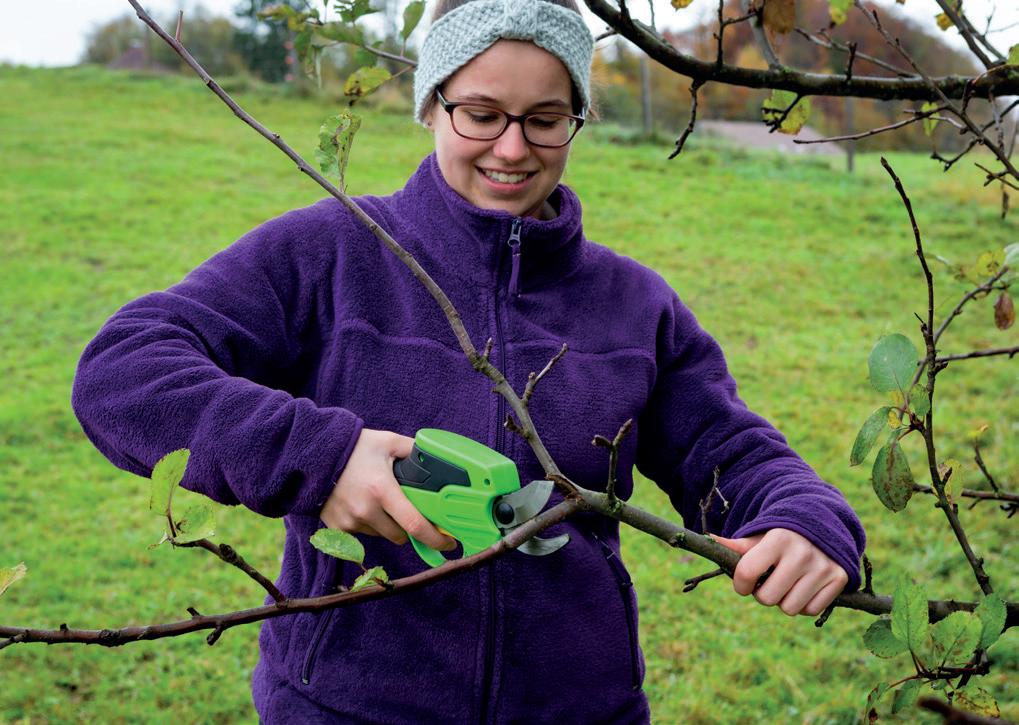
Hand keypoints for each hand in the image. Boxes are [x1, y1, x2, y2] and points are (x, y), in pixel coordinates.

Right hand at [320, 428, 456, 550]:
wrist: (314, 454)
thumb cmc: (354, 447)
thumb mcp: (388, 442)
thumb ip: (413, 450)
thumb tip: (436, 458)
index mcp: (382, 490)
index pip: (414, 524)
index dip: (435, 538)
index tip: (449, 544)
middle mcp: (366, 510)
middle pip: (400, 536)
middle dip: (408, 527)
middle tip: (405, 508)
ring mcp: (349, 521)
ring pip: (381, 535)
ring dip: (386, 525)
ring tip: (376, 500)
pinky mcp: (337, 528)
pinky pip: (362, 534)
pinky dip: (367, 524)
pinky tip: (360, 504)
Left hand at [712, 528, 848, 615]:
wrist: (821, 526)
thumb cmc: (781, 537)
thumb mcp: (760, 538)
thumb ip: (737, 546)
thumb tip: (709, 539)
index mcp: (777, 539)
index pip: (746, 574)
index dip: (740, 585)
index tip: (744, 583)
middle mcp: (801, 552)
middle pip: (767, 599)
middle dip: (763, 594)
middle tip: (769, 582)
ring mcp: (823, 566)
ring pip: (789, 609)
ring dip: (784, 601)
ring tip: (787, 583)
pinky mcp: (839, 578)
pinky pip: (811, 611)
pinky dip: (804, 604)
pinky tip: (804, 587)